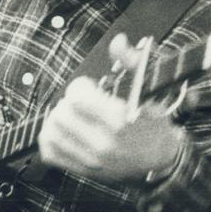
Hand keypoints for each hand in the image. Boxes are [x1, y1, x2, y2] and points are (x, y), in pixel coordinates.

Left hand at [38, 76, 185, 185]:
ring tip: (71, 115)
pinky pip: (49, 153)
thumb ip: (133, 62)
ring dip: (56, 119)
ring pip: (51, 133)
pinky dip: (50, 139)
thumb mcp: (150, 90)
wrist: (161, 159)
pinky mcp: (83, 171)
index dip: (79, 86)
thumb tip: (118, 41)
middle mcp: (103, 143)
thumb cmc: (154, 122)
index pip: (77, 98)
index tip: (89, 87)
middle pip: (60, 114)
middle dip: (67, 102)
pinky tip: (62, 131)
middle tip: (80, 101)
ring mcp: (91, 161)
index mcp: (120, 121)